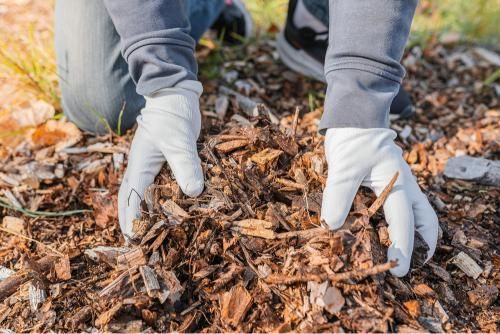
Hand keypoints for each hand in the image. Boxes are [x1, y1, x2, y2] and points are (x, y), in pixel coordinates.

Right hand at [118, 81, 204, 240]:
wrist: (176, 96)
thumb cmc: (172, 116)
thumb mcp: (179, 141)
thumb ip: (185, 165)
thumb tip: (194, 192)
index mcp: (139, 167)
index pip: (132, 200)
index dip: (133, 222)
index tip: (135, 242)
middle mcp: (142, 169)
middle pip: (132, 201)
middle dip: (133, 222)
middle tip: (138, 245)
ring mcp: (152, 167)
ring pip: (144, 195)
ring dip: (146, 213)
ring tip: (152, 233)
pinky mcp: (165, 163)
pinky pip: (160, 186)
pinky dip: (162, 200)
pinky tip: (173, 209)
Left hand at [321, 128, 437, 275]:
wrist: (353, 118)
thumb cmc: (351, 140)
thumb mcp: (344, 167)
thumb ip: (338, 195)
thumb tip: (332, 226)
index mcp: (398, 182)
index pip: (404, 220)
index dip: (402, 246)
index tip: (398, 269)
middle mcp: (404, 186)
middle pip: (425, 219)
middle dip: (422, 244)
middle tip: (411, 265)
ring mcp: (399, 184)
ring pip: (418, 213)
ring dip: (416, 235)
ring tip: (405, 255)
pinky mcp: (388, 184)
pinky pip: (402, 207)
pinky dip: (400, 223)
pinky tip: (385, 233)